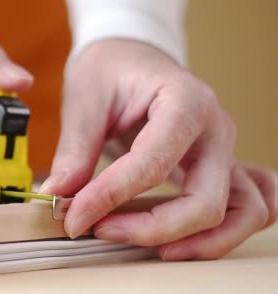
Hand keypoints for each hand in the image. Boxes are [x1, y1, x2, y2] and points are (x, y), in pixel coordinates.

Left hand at [40, 39, 275, 258]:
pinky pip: (248, 208)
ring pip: (241, 213)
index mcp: (185, 102)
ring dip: (200, 241)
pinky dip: (227, 232)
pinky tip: (190, 240)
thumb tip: (60, 194)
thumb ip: (75, 150)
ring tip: (151, 250)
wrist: (132, 57)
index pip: (151, 164)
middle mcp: (216, 129)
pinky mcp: (220, 167)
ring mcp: (225, 151)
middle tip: (100, 231)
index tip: (73, 218)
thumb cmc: (112, 70)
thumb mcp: (85, 100)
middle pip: (204, 201)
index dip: (109, 198)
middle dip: (152, 228)